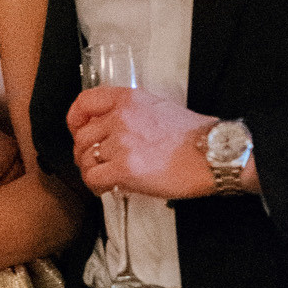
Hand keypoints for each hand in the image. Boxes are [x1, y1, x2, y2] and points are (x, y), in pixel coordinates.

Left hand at [68, 85, 226, 199]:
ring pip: (85, 159)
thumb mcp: (156, 106)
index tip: (78, 131)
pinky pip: (93, 179)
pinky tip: (108, 188)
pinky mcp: (124, 169)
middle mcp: (120, 118)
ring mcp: (121, 143)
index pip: (84, 103)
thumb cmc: (191, 135)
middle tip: (97, 162)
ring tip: (105, 177)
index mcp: (127, 99)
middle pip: (82, 137)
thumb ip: (128, 112)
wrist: (212, 154)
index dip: (75, 120)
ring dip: (91, 171)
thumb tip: (106, 127)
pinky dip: (97, 186)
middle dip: (85, 153)